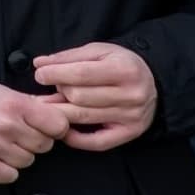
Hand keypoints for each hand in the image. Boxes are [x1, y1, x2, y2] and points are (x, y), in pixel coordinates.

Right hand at [0, 81, 73, 182]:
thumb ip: (29, 103)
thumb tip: (60, 107)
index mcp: (15, 104)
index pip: (58, 124)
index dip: (54, 129)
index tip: (46, 129)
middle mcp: (7, 125)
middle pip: (44, 145)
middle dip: (33, 142)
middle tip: (15, 136)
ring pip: (27, 161)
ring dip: (16, 156)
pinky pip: (10, 175)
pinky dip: (3, 170)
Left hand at [34, 41, 158, 149]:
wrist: (154, 85)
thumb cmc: (122, 65)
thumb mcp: (101, 51)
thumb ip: (70, 57)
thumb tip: (40, 64)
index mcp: (125, 70)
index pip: (80, 74)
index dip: (54, 74)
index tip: (40, 74)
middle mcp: (132, 95)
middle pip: (79, 97)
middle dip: (59, 91)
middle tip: (54, 89)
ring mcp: (131, 116)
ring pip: (82, 117)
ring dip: (59, 111)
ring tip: (50, 105)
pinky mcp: (129, 133)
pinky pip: (95, 143)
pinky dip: (74, 137)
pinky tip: (64, 127)